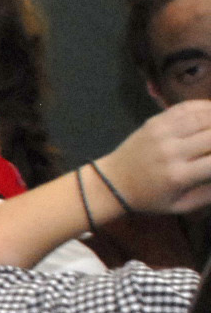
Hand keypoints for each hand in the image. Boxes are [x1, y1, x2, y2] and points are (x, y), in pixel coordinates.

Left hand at [95, 100, 210, 215]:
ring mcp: (163, 133)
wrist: (112, 182)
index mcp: (179, 176)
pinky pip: (189, 107)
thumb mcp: (180, 205)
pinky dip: (208, 107)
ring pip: (206, 116)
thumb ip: (210, 192)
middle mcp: (171, 151)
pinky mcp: (156, 121)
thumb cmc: (150, 198)